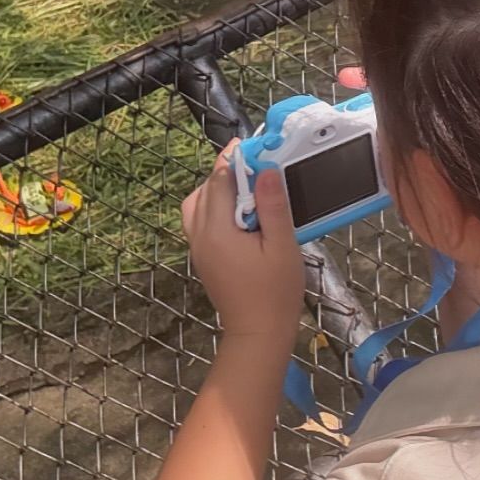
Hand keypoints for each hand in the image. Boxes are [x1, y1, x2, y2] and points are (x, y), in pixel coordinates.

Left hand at [181, 144, 304, 344]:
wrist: (257, 334)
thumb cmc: (274, 293)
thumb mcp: (282, 246)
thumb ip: (272, 206)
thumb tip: (266, 169)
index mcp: (217, 230)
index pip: (220, 180)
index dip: (237, 159)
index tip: (256, 145)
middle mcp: (200, 235)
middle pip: (206, 189)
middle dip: (228, 172)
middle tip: (256, 164)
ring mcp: (197, 248)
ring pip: (197, 204)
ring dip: (218, 190)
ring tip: (248, 189)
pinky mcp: (203, 257)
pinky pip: (200, 221)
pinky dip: (215, 207)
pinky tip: (241, 214)